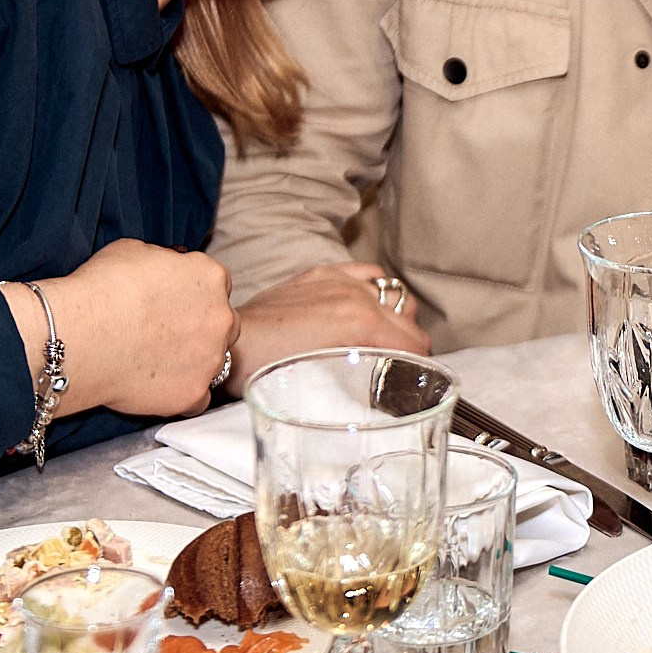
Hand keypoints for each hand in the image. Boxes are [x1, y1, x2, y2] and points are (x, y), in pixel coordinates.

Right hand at [5, 240, 237, 420]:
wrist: (79, 336)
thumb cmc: (100, 289)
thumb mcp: (135, 251)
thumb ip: (163, 263)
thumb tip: (162, 271)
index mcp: (209, 277)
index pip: (215, 285)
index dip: (192, 294)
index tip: (172, 304)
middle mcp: (220, 317)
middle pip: (221, 324)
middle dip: (199, 328)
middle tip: (164, 334)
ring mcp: (210, 359)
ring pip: (212, 362)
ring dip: (191, 361)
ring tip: (154, 362)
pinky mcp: (193, 394)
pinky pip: (197, 398)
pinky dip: (180, 394)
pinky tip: (155, 387)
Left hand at [226, 262, 431, 395]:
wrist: (231, 343)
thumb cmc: (269, 369)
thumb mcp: (324, 380)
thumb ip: (363, 373)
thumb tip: (386, 379)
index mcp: (361, 323)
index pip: (415, 342)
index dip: (420, 365)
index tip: (414, 378)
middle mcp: (355, 295)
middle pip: (409, 319)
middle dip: (411, 343)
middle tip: (402, 365)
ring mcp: (339, 280)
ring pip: (393, 294)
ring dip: (396, 315)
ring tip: (385, 336)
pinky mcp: (322, 273)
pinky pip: (367, 272)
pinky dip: (376, 288)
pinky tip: (368, 304)